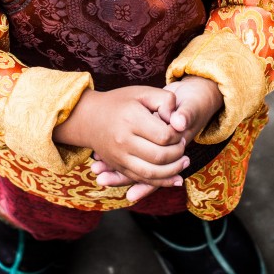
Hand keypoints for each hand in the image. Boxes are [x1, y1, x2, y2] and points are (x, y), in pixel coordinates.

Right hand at [91, 77, 223, 201]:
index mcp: (131, 119)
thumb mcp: (142, 92)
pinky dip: (161, 182)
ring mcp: (119, 157)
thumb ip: (165, 100)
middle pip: (159, 156)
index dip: (177, 135)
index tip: (179, 130)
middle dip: (178, 153)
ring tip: (184, 162)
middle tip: (183, 144)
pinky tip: (175, 178)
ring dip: (173, 170)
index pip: (164, 135)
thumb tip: (179, 122)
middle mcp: (123, 140)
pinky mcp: (119, 167)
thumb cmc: (120, 102)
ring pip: (152, 173)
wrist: (88, 117)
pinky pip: (142, 179)